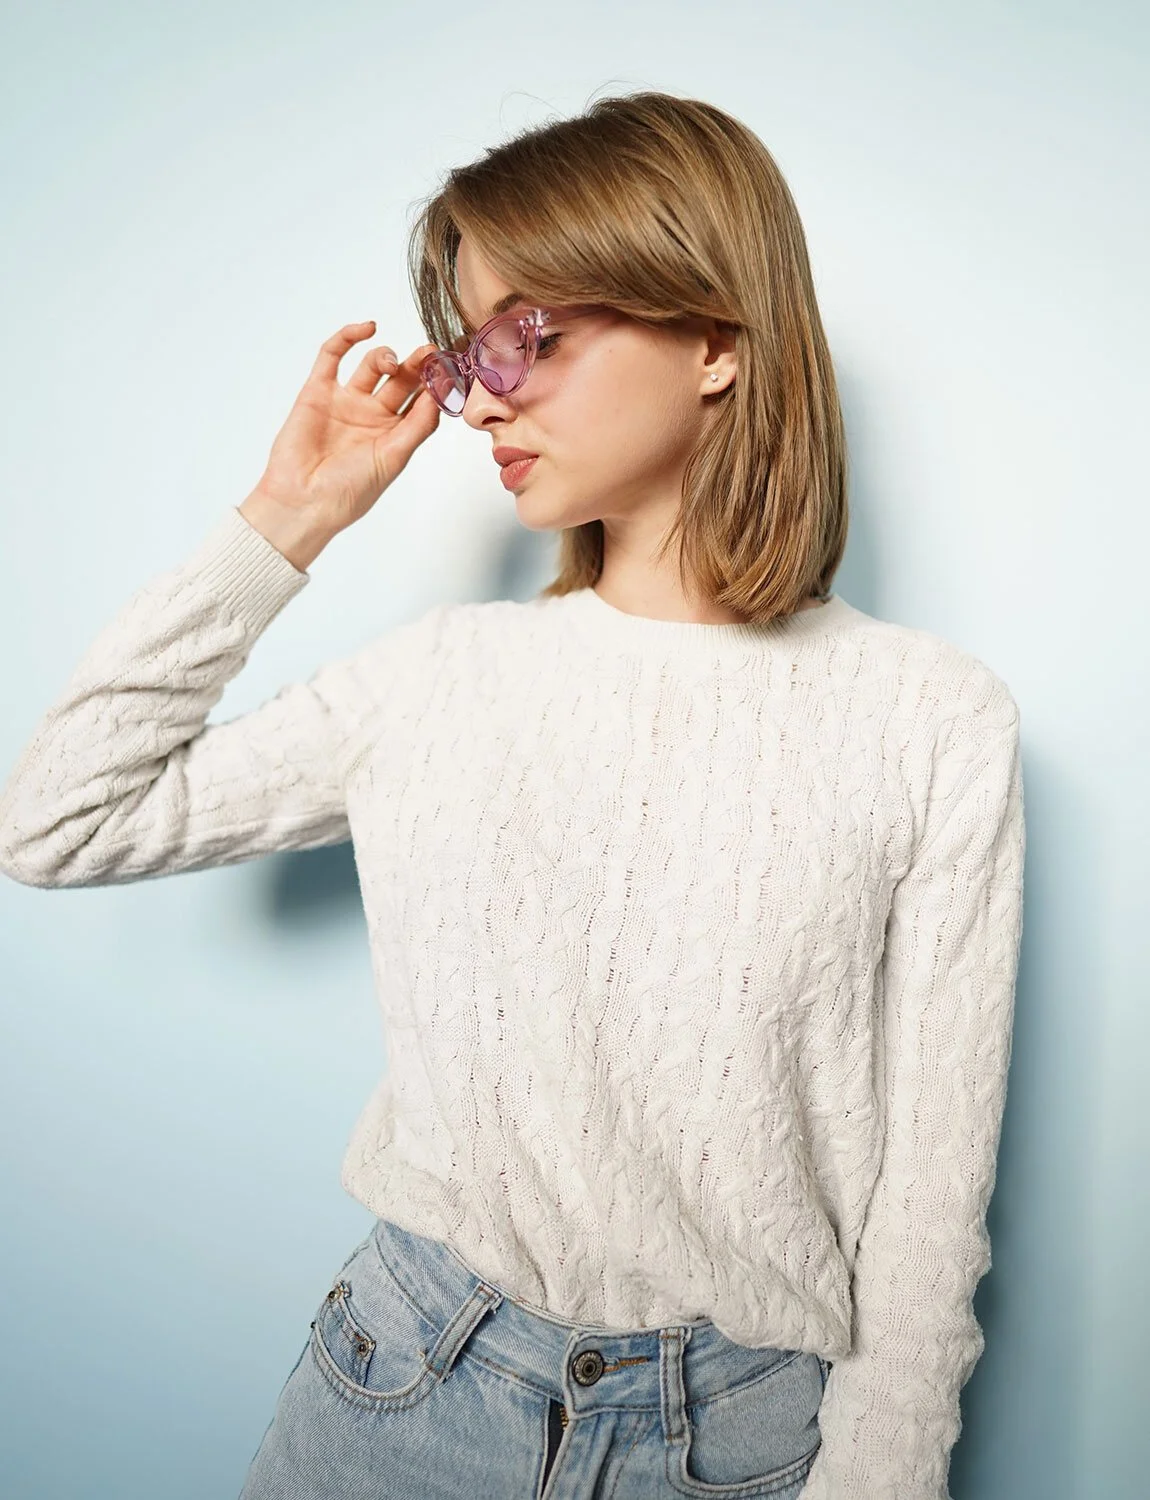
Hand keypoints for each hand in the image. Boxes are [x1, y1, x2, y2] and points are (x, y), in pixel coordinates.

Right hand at [241, 321, 441, 561]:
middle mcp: (372, 415)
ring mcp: (345, 401)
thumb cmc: (349, 491)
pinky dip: (348, 337)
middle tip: (429, 352)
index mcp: (394, 434)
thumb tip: (440, 395)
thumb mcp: (394, 459)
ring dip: (386, 356)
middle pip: (401, 380)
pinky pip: (332, 356)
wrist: (303, 500)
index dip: (435, 384)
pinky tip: (367, 328)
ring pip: (372, 366)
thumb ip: (417, 426)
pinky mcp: (317, 390)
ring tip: (392, 362)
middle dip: (416, 365)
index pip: (421, 400)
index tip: (450, 369)